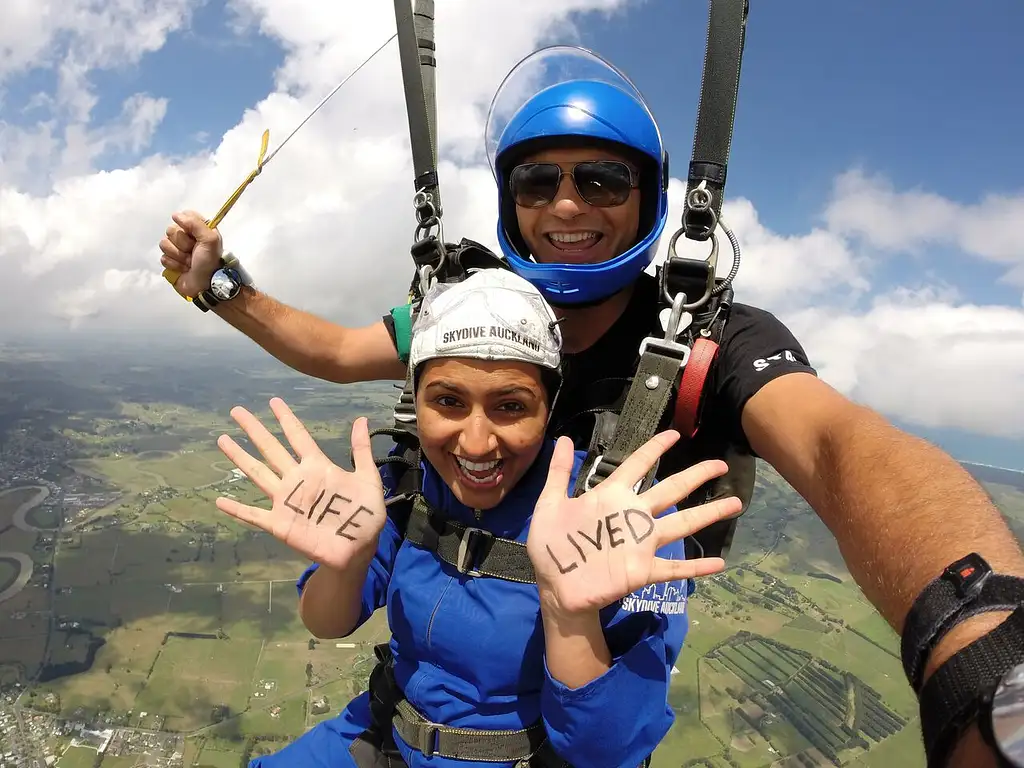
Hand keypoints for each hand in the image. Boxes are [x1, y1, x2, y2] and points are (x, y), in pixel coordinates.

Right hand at [158, 210, 222, 298]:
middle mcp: (187, 238)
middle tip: (193, 252)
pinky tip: (184, 269)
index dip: (186, 226)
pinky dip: (174, 265)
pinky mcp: (170, 262)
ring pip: (164, 243)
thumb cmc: (210, 262)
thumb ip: (195, 223)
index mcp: (198, 230)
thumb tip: (176, 215)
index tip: (194, 236)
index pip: (184, 216)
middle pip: (171, 230)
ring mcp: (177, 250)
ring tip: (190, 262)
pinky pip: (163, 257)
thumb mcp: (210, 240)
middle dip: (183, 244)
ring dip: (179, 256)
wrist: (205, 285)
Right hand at [215, 398, 386, 570]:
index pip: (298, 437)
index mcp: (318, 467)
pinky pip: (254, 515)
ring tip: (223, 440)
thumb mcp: (368, 479)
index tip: (274, 401)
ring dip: (240, 458)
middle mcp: (298, 480)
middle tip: (237, 411)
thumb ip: (361, 451)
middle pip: (271, 449)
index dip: (286, 419)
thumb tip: (361, 419)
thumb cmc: (365, 515)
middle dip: (255, 430)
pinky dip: (237, 509)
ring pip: (258, 474)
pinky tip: (220, 501)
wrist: (359, 549)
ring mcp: (287, 502)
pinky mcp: (280, 524)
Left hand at [526, 431, 741, 615]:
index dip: (655, 449)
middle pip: (670, 490)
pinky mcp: (641, 570)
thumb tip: (561, 437)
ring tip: (735, 503)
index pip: (636, 466)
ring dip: (707, 514)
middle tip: (720, 464)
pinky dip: (695, 567)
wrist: (555, 588)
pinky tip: (719, 563)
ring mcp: (640, 543)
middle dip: (695, 476)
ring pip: (681, 524)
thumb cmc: (552, 547)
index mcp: (609, 497)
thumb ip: (558, 473)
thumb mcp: (549, 505)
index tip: (675, 435)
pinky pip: (672, 568)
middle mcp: (631, 516)